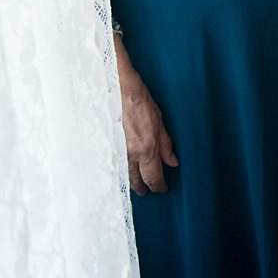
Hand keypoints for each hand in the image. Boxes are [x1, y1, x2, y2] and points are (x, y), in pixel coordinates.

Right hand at [114, 35, 177, 194]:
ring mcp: (115, 151)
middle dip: (143, 188)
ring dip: (130, 182)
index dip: (159, 186)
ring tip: (136, 185)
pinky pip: (112, 166)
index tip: (162, 188)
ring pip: (123, 176)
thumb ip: (166, 144)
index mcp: (146, 148)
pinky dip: (118, 172)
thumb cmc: (138, 99)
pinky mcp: (104, 146)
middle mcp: (130, 154)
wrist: (115, 87)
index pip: (154, 177)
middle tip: (147, 191)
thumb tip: (172, 162)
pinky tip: (120, 173)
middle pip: (136, 181)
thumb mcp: (159, 120)